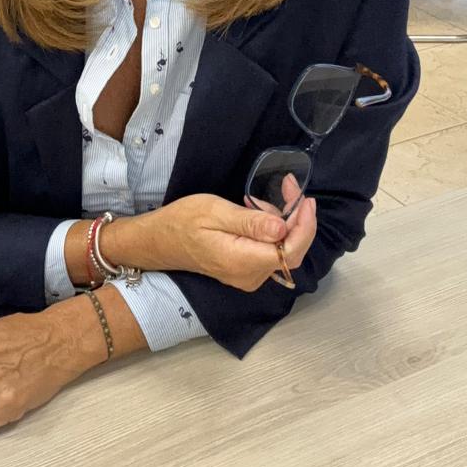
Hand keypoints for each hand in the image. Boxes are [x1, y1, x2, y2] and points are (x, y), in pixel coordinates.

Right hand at [119, 184, 317, 292]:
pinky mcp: (245, 272)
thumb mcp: (214, 212)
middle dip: (299, 220)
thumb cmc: (183, 221)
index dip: (305, 226)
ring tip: (267, 198)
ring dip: (285, 223)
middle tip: (291, 189)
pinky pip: (270, 253)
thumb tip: (282, 228)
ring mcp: (248, 277)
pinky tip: (260, 213)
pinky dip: (273, 231)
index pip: (290, 251)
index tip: (306, 199)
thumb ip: (250, 222)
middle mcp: (250, 276)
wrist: (160, 241)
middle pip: (291, 252)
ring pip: (282, 252)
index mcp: (242, 261)